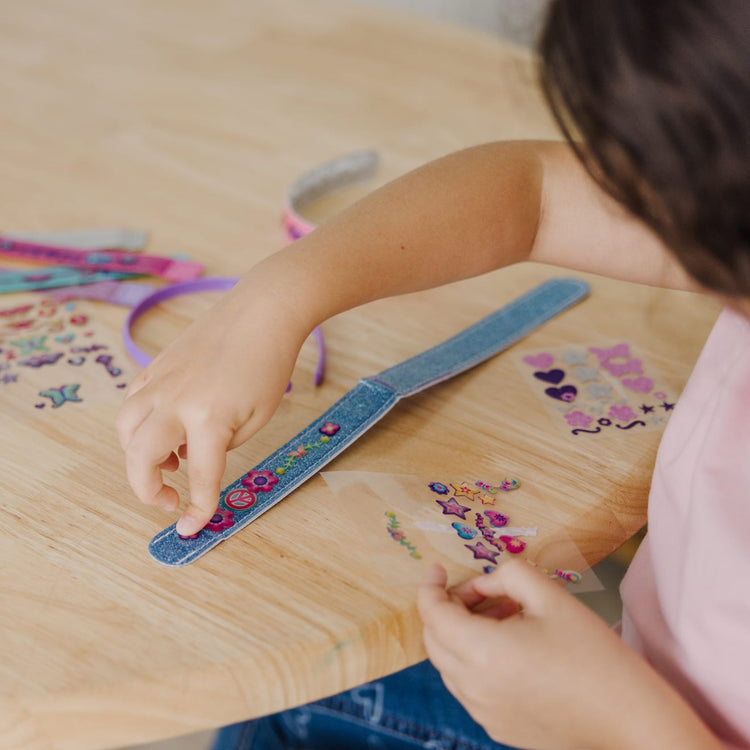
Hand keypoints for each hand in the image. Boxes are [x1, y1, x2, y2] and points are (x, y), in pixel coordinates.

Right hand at [115, 273, 309, 535]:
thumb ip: (222, 445)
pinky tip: (164, 428)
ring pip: (125, 428)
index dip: (196, 509)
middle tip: (168, 500)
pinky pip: (133, 402)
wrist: (261, 311)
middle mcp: (175, 401)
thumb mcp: (257, 416)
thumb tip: (192, 457)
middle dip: (146, 489)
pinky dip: (139, 424)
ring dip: (137, 456)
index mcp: (209, 418)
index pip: (200, 477)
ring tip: (170, 462)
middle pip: (139, 457)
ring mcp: (161, 381)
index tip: (189, 529)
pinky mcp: (155, 366)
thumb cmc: (269, 364)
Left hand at [417, 560, 644, 749]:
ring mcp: (483, 712)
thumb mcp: (551, 596)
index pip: (432, 614)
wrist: (631, 723)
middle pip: (433, 640)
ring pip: (449, 665)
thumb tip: (482, 584)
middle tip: (477, 592)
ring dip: (461, 635)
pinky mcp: (499, 728)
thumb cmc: (594, 655)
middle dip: (445, 609)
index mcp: (480, 651)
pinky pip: (469, 688)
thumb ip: (508, 575)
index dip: (429, 586)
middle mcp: (473, 686)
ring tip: (503, 617)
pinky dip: (474, 662)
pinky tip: (511, 649)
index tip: (437, 569)